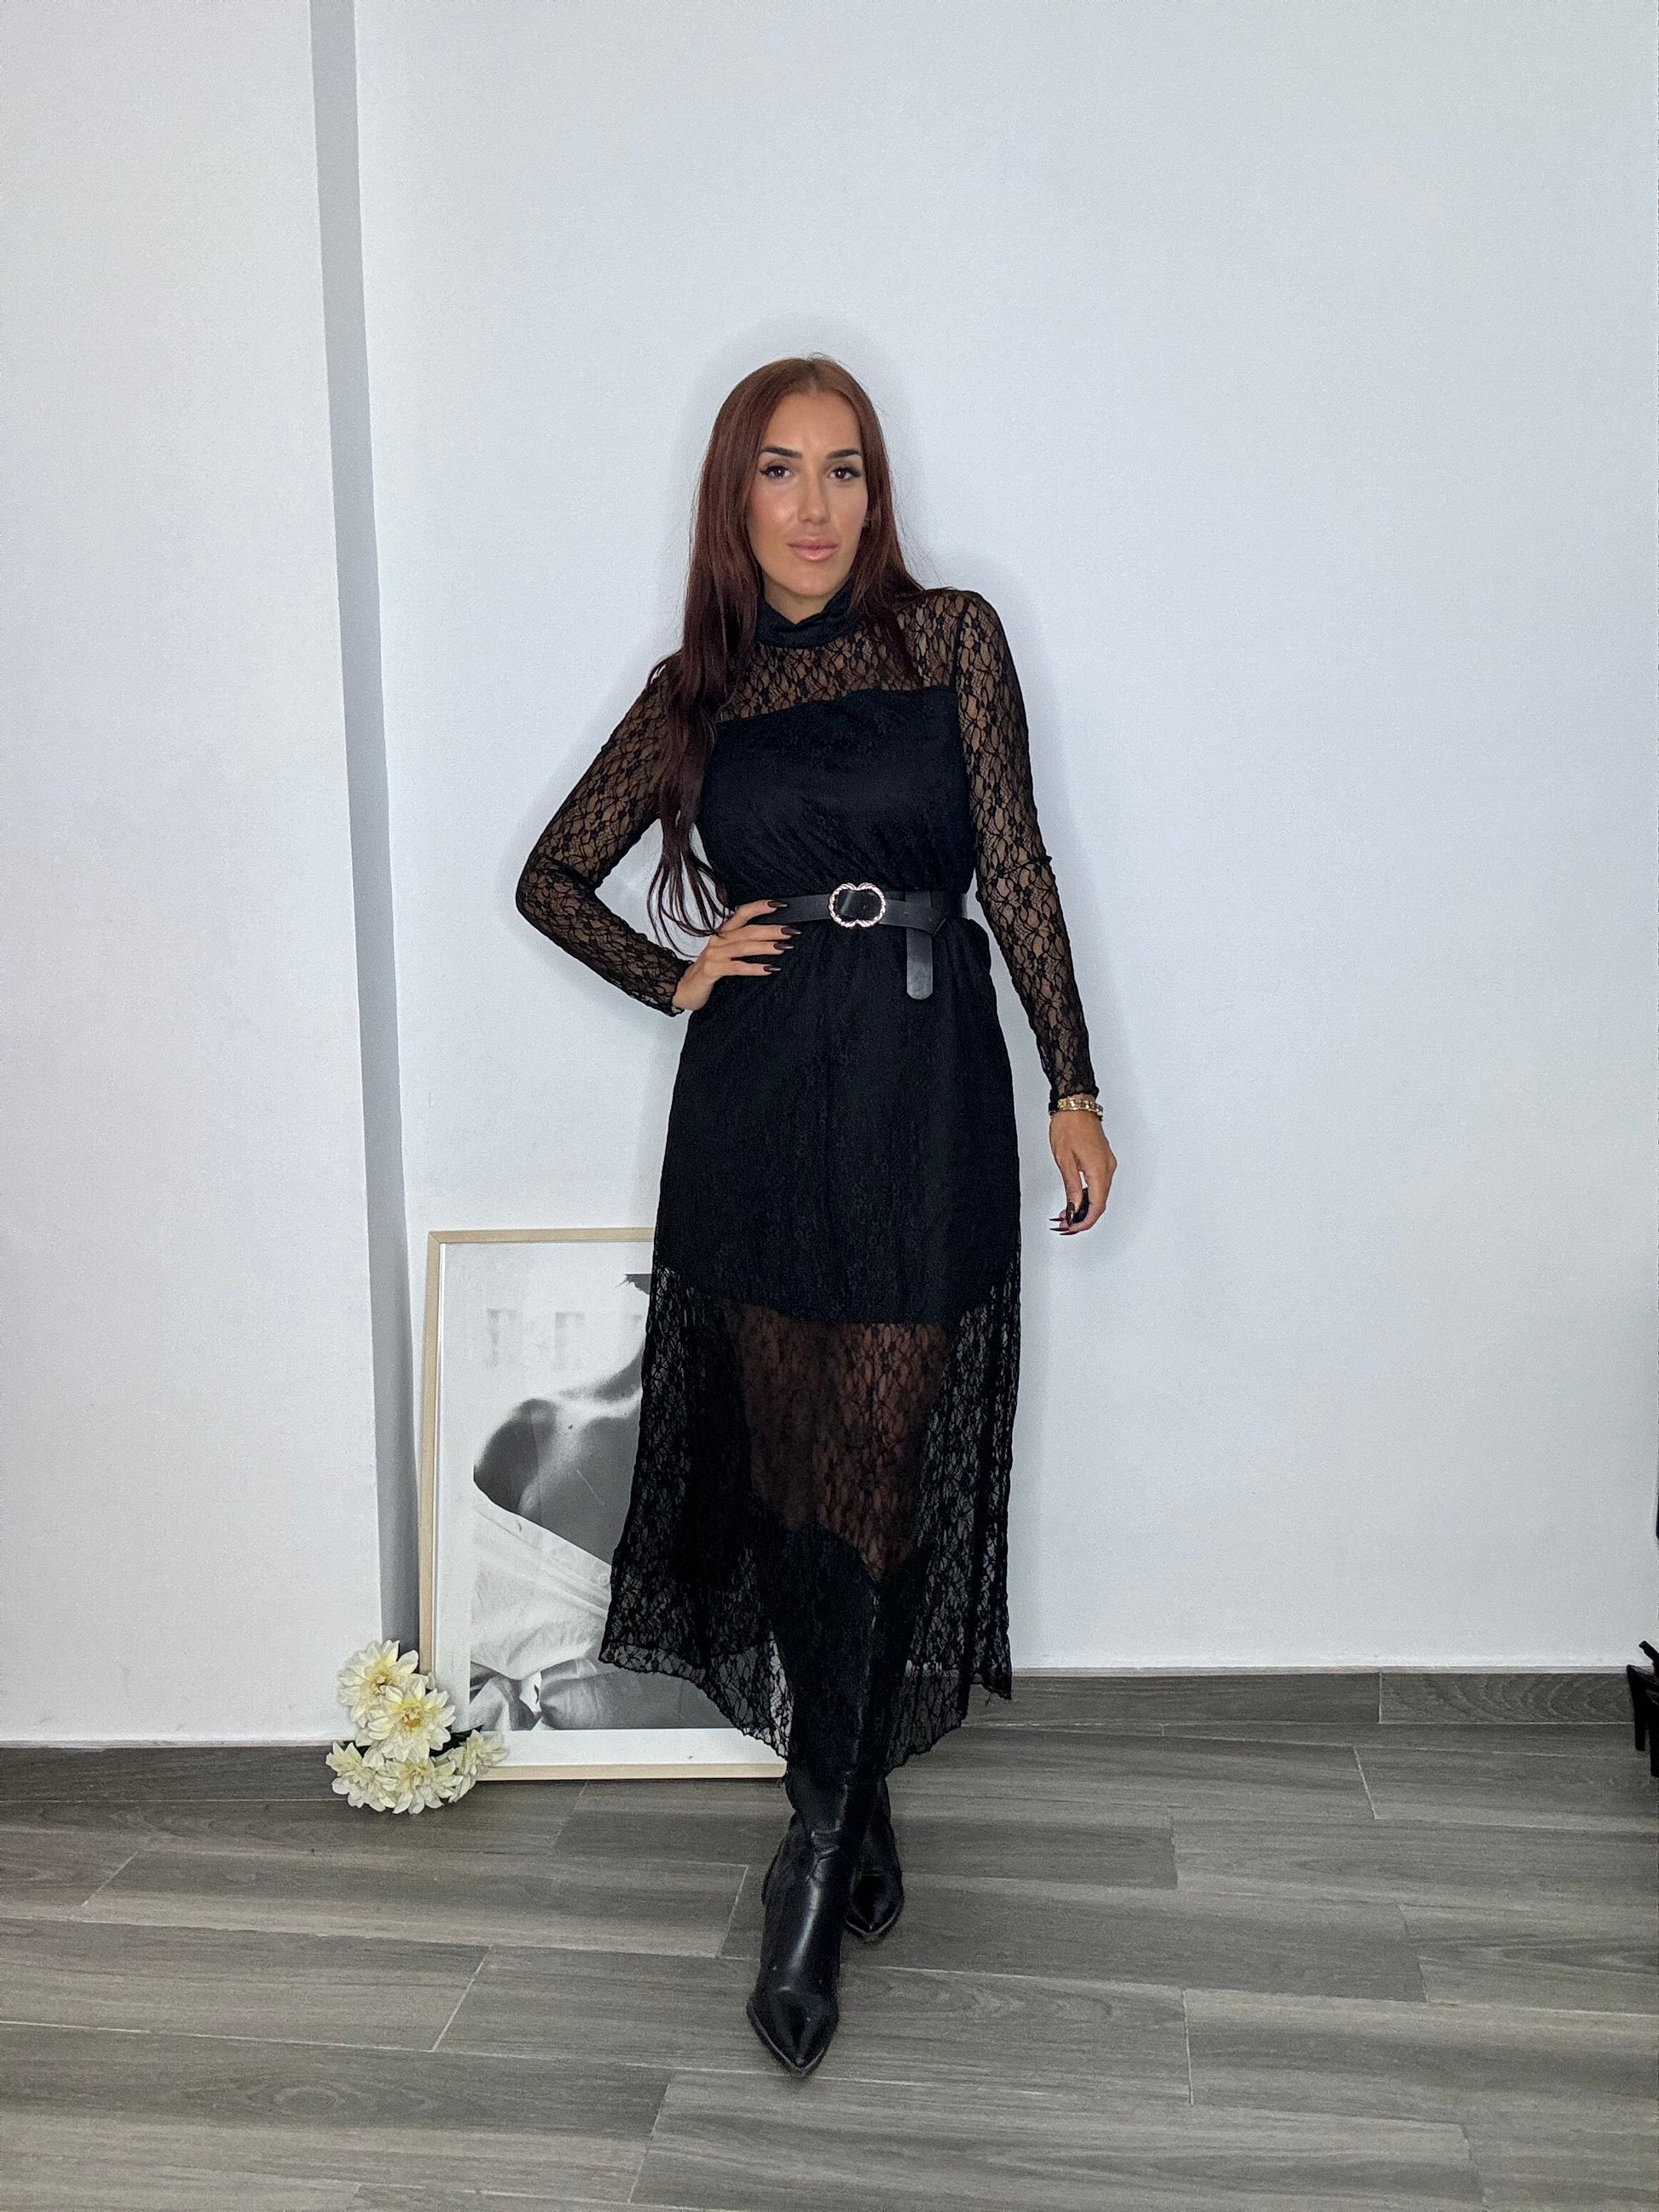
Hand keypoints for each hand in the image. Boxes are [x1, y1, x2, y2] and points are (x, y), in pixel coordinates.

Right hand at [671, 898, 797, 1012]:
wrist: (684, 989)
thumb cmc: (709, 971)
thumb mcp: (726, 954)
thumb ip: (743, 944)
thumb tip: (773, 939)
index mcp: (722, 933)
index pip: (742, 913)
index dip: (759, 907)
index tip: (780, 905)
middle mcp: (718, 940)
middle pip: (747, 931)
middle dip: (771, 930)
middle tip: (791, 931)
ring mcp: (714, 955)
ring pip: (743, 947)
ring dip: (765, 946)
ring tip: (783, 947)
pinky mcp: (711, 970)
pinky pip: (736, 967)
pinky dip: (754, 968)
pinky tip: (768, 969)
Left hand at [1049, 1104, 1114, 1232]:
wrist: (1075, 1104)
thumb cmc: (1069, 1126)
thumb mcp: (1064, 1160)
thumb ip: (1071, 1186)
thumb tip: (1074, 1207)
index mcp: (1099, 1170)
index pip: (1097, 1205)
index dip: (1085, 1221)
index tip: (1073, 1228)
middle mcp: (1108, 1168)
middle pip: (1100, 1202)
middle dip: (1083, 1217)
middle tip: (1066, 1224)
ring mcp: (1107, 1163)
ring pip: (1099, 1194)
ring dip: (1085, 1206)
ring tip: (1067, 1213)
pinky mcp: (1103, 1159)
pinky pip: (1099, 1183)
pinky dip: (1088, 1194)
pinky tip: (1075, 1198)